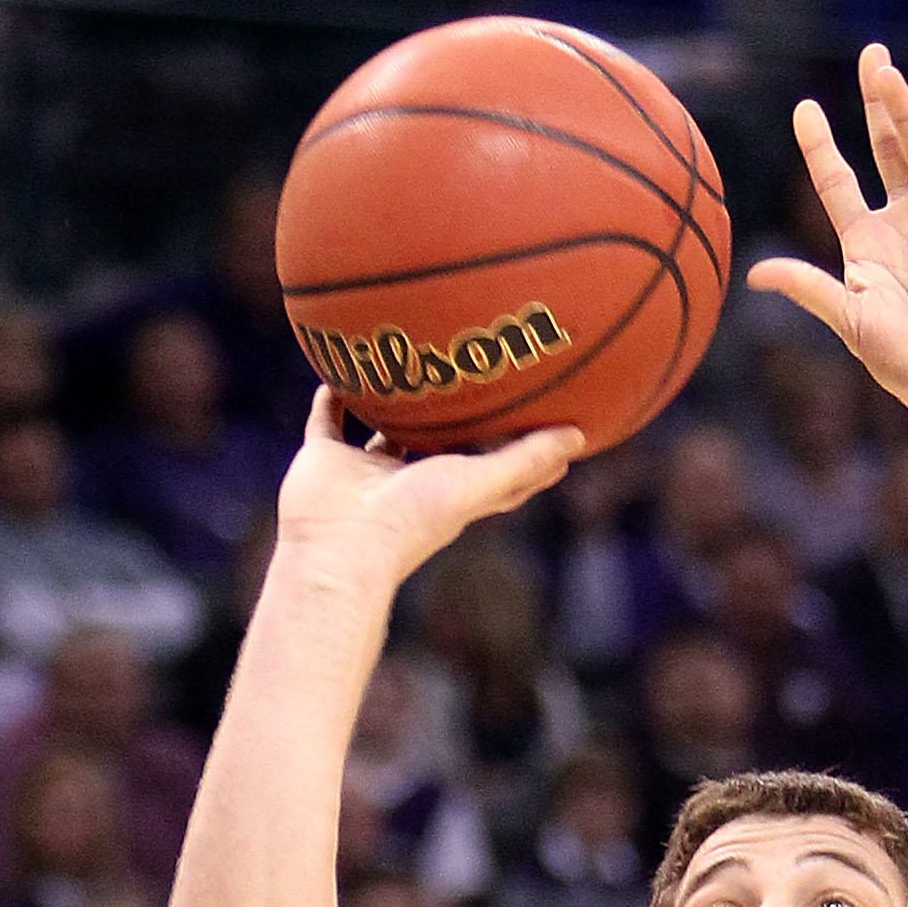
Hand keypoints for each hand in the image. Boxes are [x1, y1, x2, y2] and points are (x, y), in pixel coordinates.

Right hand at [274, 392, 581, 589]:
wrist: (340, 544)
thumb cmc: (415, 519)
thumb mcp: (481, 484)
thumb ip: (526, 460)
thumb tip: (580, 436)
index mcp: (453, 490)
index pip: (497, 468)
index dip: (522, 448)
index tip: (546, 418)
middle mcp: (413, 479)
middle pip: (441, 442)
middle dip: (458, 417)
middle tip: (476, 372)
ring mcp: (368, 470)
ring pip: (384, 428)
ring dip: (393, 403)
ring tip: (408, 362)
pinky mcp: (327, 457)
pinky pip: (328, 420)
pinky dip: (332, 397)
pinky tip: (340, 366)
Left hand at [747, 44, 907, 428]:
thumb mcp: (848, 321)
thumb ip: (809, 289)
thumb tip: (755, 274)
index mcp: (866, 244)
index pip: (838, 181)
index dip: (821, 145)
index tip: (805, 108)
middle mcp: (901, 226)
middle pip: (886, 150)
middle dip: (878, 103)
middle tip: (871, 55)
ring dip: (905, 116)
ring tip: (889, 74)